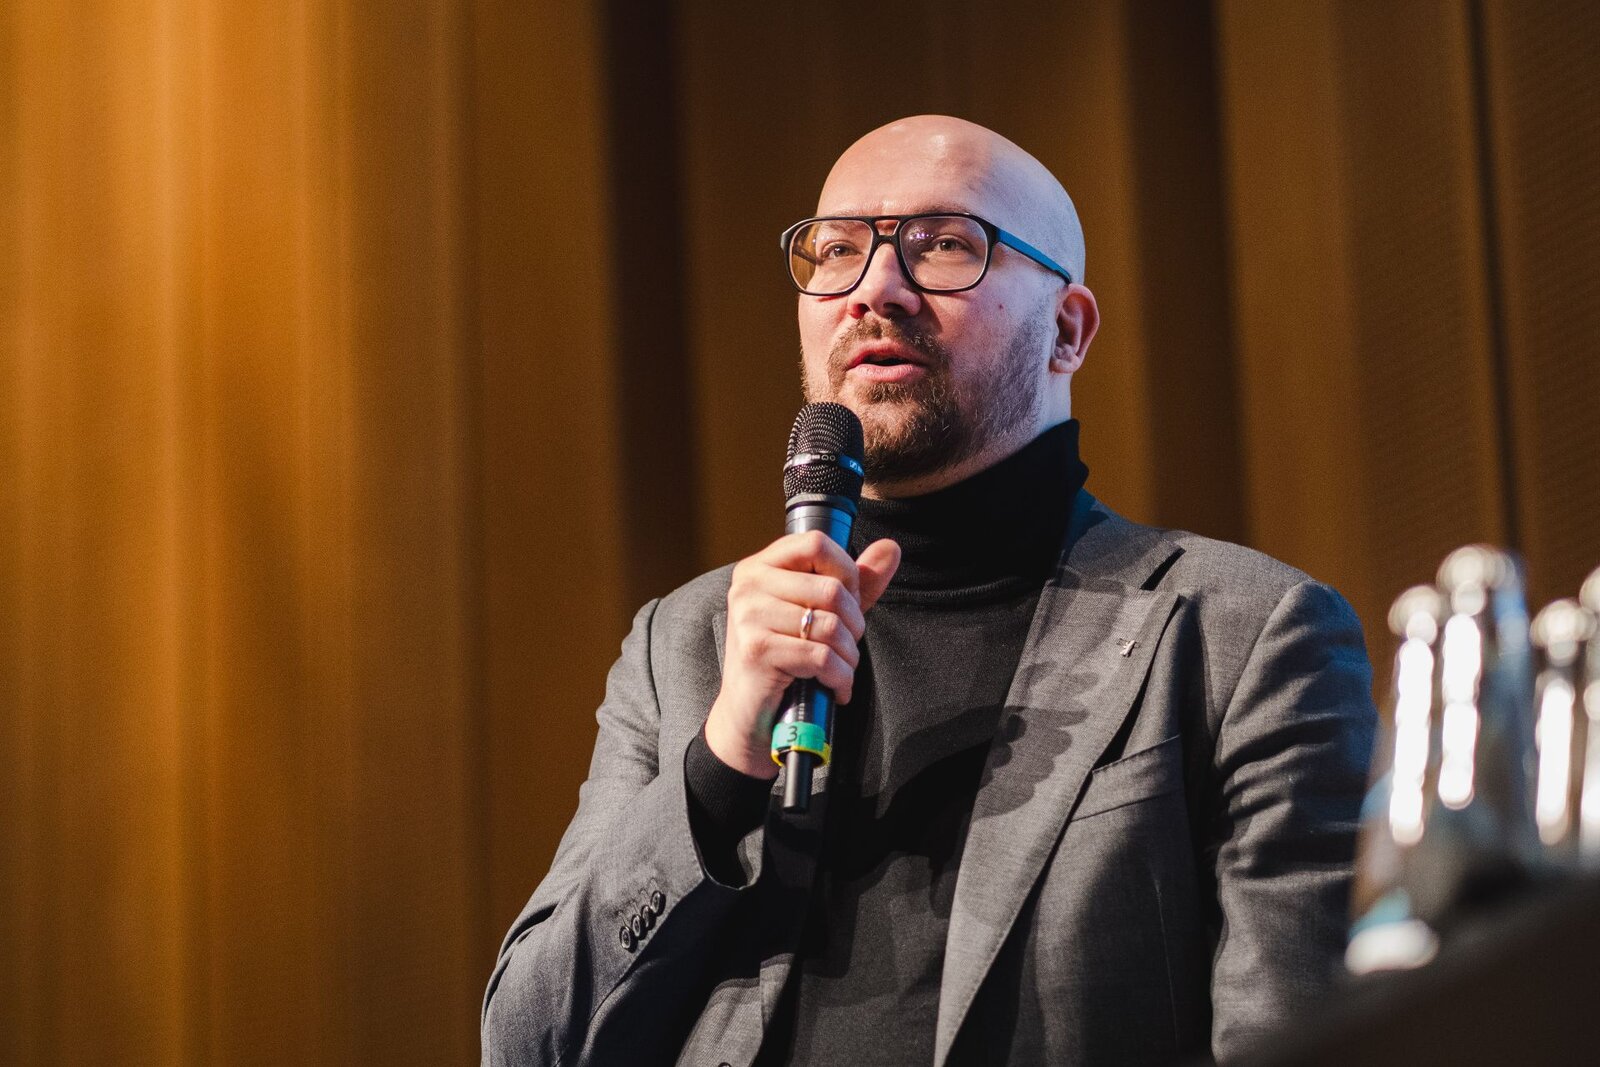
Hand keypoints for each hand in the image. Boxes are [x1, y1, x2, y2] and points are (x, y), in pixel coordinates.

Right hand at [704, 531, 900, 777]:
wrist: (748, 714)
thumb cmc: (784, 660)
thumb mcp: (820, 613)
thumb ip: (855, 581)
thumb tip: (891, 548)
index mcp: (759, 567)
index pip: (816, 543)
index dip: (846, 571)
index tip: (848, 602)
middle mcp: (748, 585)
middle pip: (830, 588)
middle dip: (853, 624)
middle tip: (846, 646)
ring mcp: (749, 617)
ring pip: (830, 625)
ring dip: (848, 656)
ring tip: (840, 669)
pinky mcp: (756, 650)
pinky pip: (821, 656)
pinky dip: (839, 677)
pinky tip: (834, 687)